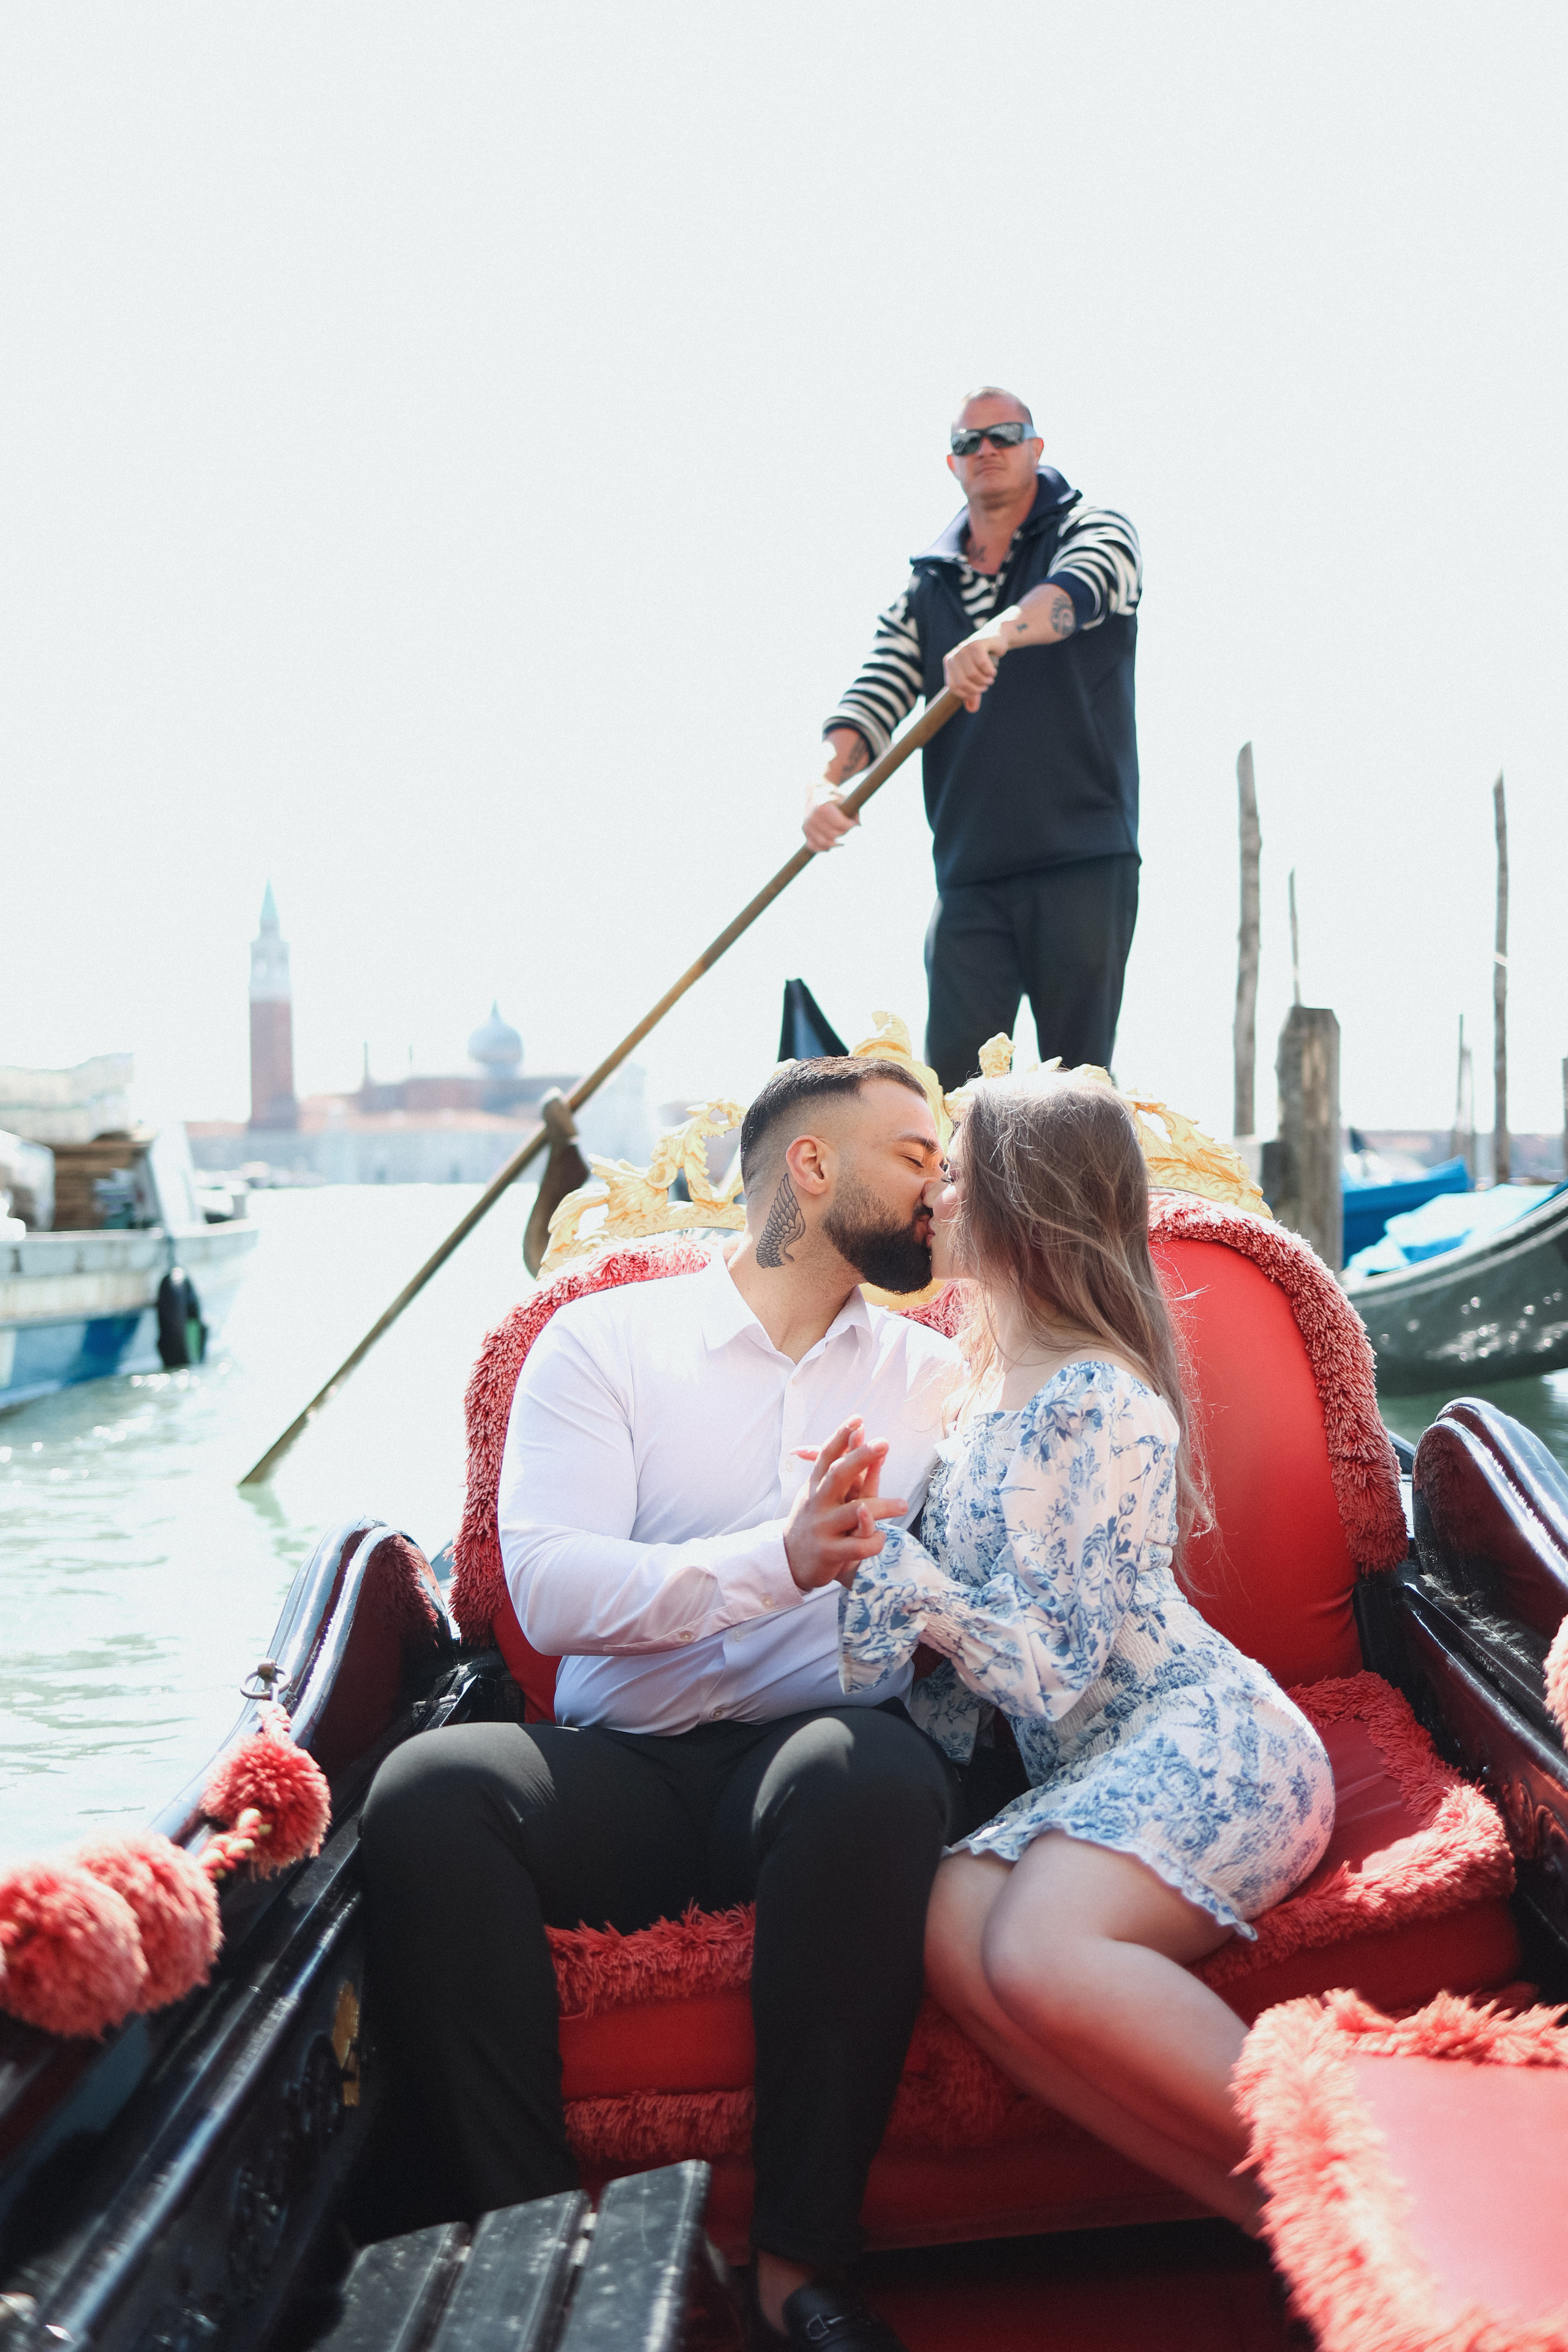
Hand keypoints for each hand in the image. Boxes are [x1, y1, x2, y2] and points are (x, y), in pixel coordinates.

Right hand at [783, 1418, 905, 1591]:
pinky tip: (882, 1537)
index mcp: (816, 1485)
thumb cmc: (814, 1519)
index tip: (858, 1418)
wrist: (789, 1560)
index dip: (842, 1436)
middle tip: (883, 1443)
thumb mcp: (821, 1491)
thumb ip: (843, 1465)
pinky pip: (858, 1546)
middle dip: (860, 1457)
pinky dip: (875, 1541)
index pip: (828, 1455)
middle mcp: (818, 1502)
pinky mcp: (829, 1552)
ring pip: (855, 1512)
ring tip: (903, 1505)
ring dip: (882, 1507)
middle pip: (838, 1475)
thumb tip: (862, 1429)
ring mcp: (823, 1527)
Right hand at [801, 728, 868, 850]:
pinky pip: (814, 846)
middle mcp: (812, 816)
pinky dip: (823, 848)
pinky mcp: (804, 831)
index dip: (851, 826)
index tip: (855, 823)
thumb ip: (857, 808)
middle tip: (849, 828)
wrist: (815, 790)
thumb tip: (862, 825)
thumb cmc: (837, 794)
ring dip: (836, 844)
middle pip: (834, 835)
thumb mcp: (849, 797)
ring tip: (843, 842)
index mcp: (823, 806)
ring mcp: (806, 825)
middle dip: (844, 834)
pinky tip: (831, 845)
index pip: (841, 825)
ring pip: (824, 843)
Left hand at [943, 619, 1008, 711]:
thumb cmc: (983, 661)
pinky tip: (993, 671)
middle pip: (964, 682)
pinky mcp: (977, 644)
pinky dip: (990, 672)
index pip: (954, 687)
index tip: (977, 692)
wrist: (995, 638)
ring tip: (990, 678)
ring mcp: (964, 648)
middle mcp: (954, 655)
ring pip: (973, 674)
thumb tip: (972, 710)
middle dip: (978, 688)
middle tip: (986, 685)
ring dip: (985, 680)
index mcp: (949, 663)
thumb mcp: (976, 679)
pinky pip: (983, 665)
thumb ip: (972, 694)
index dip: (967, 693)